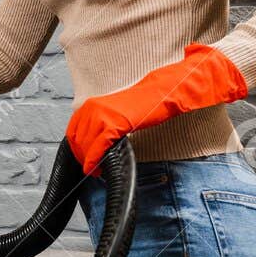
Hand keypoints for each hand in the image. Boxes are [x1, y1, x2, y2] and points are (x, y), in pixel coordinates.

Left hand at [66, 42, 247, 175]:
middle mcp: (99, 104)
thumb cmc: (159, 97)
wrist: (179, 86)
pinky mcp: (119, 119)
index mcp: (101, 101)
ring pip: (85, 141)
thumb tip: (111, 132)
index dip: (79, 143)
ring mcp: (107, 111)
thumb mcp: (134, 107)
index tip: (83, 158)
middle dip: (81, 153)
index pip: (77, 125)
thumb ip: (120, 118)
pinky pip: (99, 143)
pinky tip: (96, 168)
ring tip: (94, 170)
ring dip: (87, 158)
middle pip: (77, 135)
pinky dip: (95, 157)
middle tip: (89, 168)